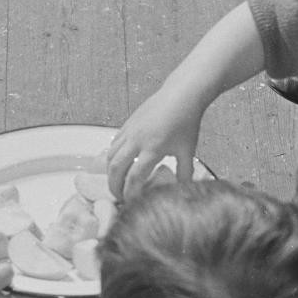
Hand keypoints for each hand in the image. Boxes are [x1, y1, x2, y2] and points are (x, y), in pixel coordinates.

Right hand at [107, 86, 201, 200]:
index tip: (132, 203)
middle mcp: (137, 140)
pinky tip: (118, 164)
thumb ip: (184, 173)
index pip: (135, 177)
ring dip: (110, 172)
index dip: (131, 193)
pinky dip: (112, 156)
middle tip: (119, 197)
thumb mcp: (188, 151)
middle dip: (114, 186)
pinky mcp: (127, 123)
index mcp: (153, 148)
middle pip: (115, 168)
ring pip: (110, 155)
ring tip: (116, 183)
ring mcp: (130, 130)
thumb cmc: (187, 122)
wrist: (182, 95)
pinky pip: (113, 143)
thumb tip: (182, 190)